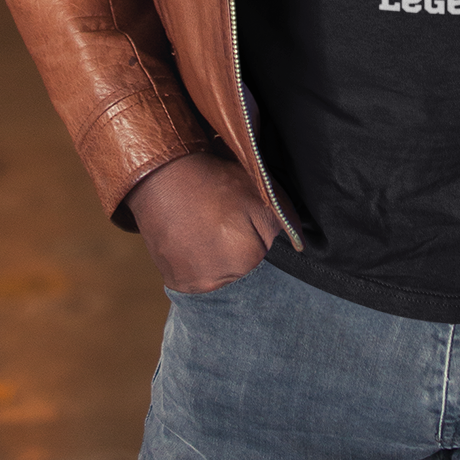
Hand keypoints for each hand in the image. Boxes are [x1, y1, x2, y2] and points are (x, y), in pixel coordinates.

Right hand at [127, 153, 283, 292]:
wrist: (161, 175)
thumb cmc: (213, 181)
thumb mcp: (260, 191)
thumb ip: (285, 220)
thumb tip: (298, 241)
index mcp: (246, 258)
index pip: (265, 254)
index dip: (256, 231)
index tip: (241, 215)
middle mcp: (218, 280)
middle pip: (243, 268)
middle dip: (238, 248)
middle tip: (222, 221)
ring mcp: (193, 284)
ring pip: (220, 275)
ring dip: (217, 258)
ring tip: (206, 229)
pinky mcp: (174, 281)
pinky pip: (197, 278)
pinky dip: (197, 262)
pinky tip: (193, 239)